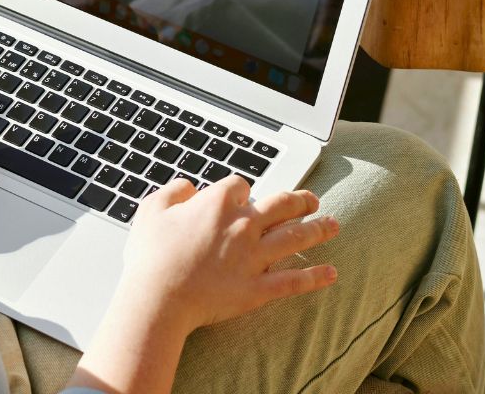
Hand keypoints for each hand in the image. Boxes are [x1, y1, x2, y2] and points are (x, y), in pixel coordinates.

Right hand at [122, 176, 337, 333]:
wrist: (159, 297)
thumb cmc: (151, 254)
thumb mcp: (152, 209)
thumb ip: (173, 190)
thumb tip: (189, 186)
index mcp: (217, 203)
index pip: (241, 186)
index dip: (242, 190)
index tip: (241, 196)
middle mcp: (242, 225)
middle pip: (281, 205)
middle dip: (299, 200)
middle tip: (311, 200)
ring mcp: (254, 257)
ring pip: (295, 238)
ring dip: (318, 229)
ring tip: (333, 224)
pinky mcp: (259, 289)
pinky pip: (294, 281)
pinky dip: (315, 277)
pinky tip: (331, 273)